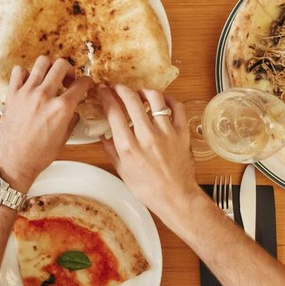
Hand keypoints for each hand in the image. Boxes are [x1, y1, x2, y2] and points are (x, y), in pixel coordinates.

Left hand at [0, 56, 91, 191]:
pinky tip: (29, 83)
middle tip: (67, 79)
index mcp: (61, 108)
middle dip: (69, 70)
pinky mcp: (12, 94)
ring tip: (49, 77)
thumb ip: (71, 119)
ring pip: (41, 62)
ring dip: (49, 68)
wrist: (15, 160)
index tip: (84, 82)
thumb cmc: (39, 154)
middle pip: (62, 65)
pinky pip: (19, 71)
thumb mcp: (64, 137)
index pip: (81, 84)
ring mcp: (27, 93)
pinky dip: (25, 73)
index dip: (86, 82)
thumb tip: (74, 110)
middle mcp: (44, 96)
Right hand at [97, 84, 200, 225]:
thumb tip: (102, 134)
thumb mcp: (121, 170)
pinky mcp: (182, 133)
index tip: (102, 90)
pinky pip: (176, 107)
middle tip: (116, 88)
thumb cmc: (147, 188)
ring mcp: (166, 132)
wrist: (176, 197)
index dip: (105, 95)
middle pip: (131, 99)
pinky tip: (161, 101)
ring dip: (143, 91)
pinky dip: (167, 99)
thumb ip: (111, 149)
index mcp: (128, 146)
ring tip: (138, 94)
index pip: (113, 110)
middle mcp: (146, 136)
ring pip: (154, 98)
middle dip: (120, 88)